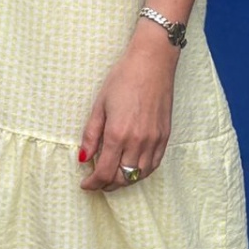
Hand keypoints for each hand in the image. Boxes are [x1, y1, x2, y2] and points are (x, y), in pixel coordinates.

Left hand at [78, 25, 177, 190]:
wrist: (152, 63)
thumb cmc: (123, 79)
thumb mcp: (99, 105)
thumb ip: (91, 135)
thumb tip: (83, 159)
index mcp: (118, 134)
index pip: (104, 172)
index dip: (93, 184)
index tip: (85, 184)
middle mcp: (138, 141)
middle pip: (122, 178)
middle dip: (106, 185)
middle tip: (96, 182)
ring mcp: (154, 140)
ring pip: (139, 175)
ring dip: (124, 181)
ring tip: (113, 177)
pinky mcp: (165, 136)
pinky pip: (154, 165)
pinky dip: (142, 172)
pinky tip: (132, 169)